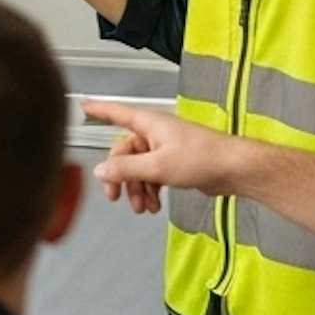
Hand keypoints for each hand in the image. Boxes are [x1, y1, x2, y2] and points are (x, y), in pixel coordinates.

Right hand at [83, 100, 243, 199]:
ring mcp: (164, 148)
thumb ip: (125, 169)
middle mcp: (153, 133)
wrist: (232, 169)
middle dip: (121, 177)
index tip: (82, 106)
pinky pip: (151, 175)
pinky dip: (150, 190)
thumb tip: (100, 171)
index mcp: (148, 124)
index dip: (99, 109)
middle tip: (116, 198)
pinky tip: (154, 205)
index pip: (116, 113)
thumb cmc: (199, 158)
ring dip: (137, 189)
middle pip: (124, 153)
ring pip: (138, 168)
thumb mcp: (157, 167)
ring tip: (144, 208)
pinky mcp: (174, 163)